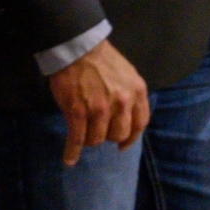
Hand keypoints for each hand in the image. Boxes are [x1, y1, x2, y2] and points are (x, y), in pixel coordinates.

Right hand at [48, 40, 148, 165]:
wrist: (79, 50)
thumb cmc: (103, 62)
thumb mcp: (128, 75)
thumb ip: (131, 96)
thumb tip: (129, 118)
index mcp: (137, 92)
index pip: (140, 123)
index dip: (131, 137)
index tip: (123, 145)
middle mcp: (122, 102)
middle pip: (118, 134)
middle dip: (108, 136)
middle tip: (98, 130)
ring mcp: (100, 108)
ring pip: (97, 139)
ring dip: (89, 139)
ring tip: (83, 133)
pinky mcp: (78, 112)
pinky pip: (77, 139)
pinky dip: (72, 152)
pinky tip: (69, 159)